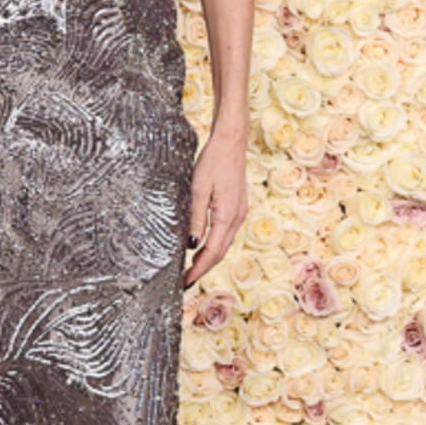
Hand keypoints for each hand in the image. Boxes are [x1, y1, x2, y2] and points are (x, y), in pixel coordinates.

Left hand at [184, 130, 245, 285]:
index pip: (212, 252)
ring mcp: (239, 213)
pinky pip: (226, 233)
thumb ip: (196, 219)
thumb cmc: (212, 162)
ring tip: (192, 268)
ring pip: (224, 244)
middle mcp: (237, 218)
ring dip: (209, 258)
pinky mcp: (238, 207)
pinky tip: (203, 246)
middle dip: (203, 268)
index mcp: (227, 216)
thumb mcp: (198, 190)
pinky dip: (214, 245)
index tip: (185, 281)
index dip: (199, 269)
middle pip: (220, 252)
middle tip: (186, 281)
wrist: (231, 143)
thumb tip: (191, 246)